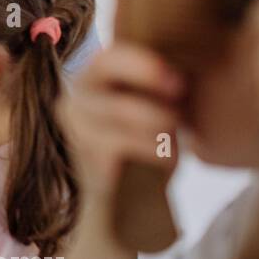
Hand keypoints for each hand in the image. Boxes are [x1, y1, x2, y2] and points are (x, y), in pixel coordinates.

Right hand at [58, 41, 184, 203]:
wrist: (126, 201)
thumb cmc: (143, 144)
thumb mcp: (149, 106)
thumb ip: (154, 84)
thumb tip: (185, 65)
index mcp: (88, 81)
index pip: (106, 57)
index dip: (142, 62)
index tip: (178, 77)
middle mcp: (73, 99)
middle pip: (106, 71)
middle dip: (148, 76)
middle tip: (181, 92)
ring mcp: (75, 127)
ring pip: (123, 109)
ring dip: (160, 120)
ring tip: (176, 135)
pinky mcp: (87, 155)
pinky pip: (129, 143)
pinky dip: (157, 149)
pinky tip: (169, 157)